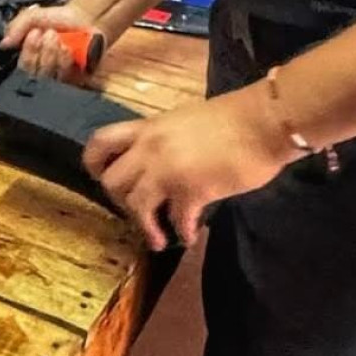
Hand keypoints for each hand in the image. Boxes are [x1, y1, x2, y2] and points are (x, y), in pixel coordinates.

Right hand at [0, 0, 102, 80]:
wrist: (86, 18)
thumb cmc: (60, 18)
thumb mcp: (32, 16)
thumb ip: (16, 27)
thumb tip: (4, 43)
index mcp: (29, 56)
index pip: (22, 65)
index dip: (28, 50)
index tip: (34, 33)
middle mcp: (42, 69)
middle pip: (33, 74)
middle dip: (40, 51)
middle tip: (49, 33)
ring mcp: (58, 76)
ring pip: (48, 77)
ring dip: (51, 54)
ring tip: (58, 37)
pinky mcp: (75, 80)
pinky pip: (65, 78)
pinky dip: (64, 61)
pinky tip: (67, 48)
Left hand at [84, 87, 298, 249]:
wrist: (261, 123)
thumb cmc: (230, 118)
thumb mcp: (183, 121)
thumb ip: (165, 140)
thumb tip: (161, 160)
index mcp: (147, 127)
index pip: (100, 141)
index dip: (94, 163)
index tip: (101, 177)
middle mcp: (149, 148)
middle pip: (111, 180)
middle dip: (119, 200)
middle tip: (135, 209)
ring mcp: (168, 170)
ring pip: (134, 204)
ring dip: (145, 226)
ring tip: (157, 238)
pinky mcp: (192, 191)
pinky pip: (175, 220)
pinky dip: (181, 233)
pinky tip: (189, 236)